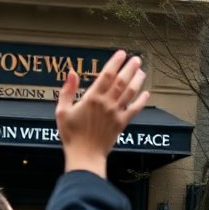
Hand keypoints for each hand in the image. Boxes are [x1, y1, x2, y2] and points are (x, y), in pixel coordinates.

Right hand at [55, 50, 148, 177]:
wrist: (84, 155)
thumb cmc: (71, 134)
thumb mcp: (62, 111)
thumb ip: (67, 90)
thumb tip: (71, 73)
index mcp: (92, 98)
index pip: (107, 75)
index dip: (115, 62)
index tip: (121, 54)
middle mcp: (106, 103)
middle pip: (122, 81)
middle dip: (130, 68)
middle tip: (136, 59)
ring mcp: (116, 113)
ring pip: (130, 92)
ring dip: (137, 80)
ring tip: (142, 71)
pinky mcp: (122, 123)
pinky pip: (134, 109)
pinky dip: (141, 101)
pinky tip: (146, 93)